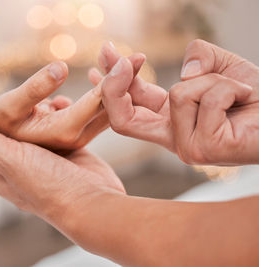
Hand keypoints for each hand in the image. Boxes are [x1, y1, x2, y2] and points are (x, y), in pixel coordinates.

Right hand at [0, 61, 140, 150]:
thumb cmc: (1, 122)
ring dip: (119, 85)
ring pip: (107, 108)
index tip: (131, 59)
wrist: (0, 145)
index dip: (114, 79)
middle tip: (140, 57)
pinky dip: (105, 92)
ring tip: (130, 62)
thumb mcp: (11, 105)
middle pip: (109, 106)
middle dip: (125, 79)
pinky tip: (106, 75)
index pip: (96, 102)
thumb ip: (35, 89)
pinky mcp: (79, 129)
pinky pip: (99, 109)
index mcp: (64, 130)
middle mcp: (77, 135)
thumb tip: (60, 67)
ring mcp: (80, 134)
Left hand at [0, 106, 124, 228]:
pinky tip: (66, 106)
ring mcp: (47, 161)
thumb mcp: (7, 160)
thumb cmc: (49, 185)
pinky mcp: (69, 154)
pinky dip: (64, 116)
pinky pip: (62, 130)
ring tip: (50, 103)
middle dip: (24, 114)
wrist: (93, 201)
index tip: (5, 107)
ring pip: (40, 128)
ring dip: (45, 114)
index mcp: (2, 173)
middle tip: (34, 103)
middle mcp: (23, 168)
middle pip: (17, 130)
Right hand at [98, 40, 258, 164]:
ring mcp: (186, 147)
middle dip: (113, 85)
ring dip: (213, 79)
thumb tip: (186, 72)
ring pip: (178, 94)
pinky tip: (245, 98)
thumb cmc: (256, 96)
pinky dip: (231, 87)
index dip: (110, 81)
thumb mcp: (220, 66)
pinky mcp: (205, 149)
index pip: (126, 107)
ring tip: (238, 90)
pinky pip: (207, 99)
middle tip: (121, 57)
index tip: (107, 53)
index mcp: (168, 120)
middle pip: (121, 120)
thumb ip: (198, 58)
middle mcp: (172, 136)